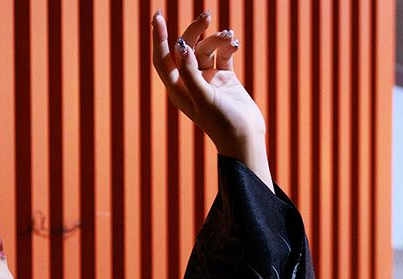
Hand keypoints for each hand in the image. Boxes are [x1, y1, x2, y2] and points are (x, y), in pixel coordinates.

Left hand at [151, 9, 270, 182]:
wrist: (245, 138)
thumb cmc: (221, 124)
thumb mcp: (203, 98)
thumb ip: (190, 72)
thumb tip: (180, 46)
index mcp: (177, 90)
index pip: (163, 59)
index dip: (159, 37)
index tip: (157, 16)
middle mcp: (189, 82)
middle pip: (186, 47)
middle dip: (195, 30)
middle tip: (207, 16)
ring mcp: (207, 78)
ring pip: (207, 47)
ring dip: (218, 38)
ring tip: (230, 37)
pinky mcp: (224, 76)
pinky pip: (222, 52)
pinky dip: (228, 45)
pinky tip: (235, 43)